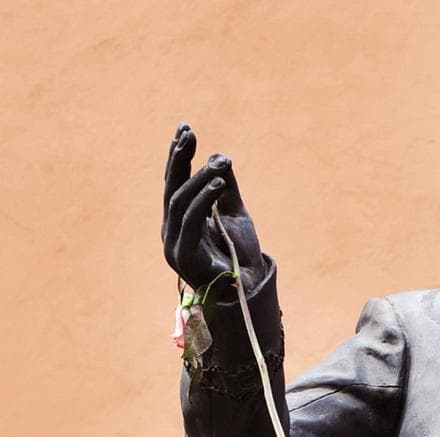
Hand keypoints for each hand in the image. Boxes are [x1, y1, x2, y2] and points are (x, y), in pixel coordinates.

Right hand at [162, 123, 264, 290]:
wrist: (250, 288)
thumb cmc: (239, 253)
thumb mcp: (234, 213)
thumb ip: (224, 187)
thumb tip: (219, 156)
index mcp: (179, 220)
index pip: (175, 182)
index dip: (178, 156)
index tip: (185, 128)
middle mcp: (171, 230)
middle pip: (171, 188)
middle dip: (179, 159)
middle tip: (188, 133)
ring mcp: (174, 244)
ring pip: (180, 202)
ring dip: (199, 178)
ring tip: (219, 162)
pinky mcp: (185, 256)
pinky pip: (191, 221)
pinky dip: (204, 200)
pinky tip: (218, 183)